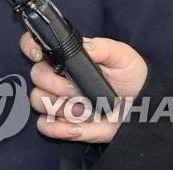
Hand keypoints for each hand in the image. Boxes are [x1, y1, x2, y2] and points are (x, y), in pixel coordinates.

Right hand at [18, 31, 148, 143]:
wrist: (143, 108)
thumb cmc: (131, 76)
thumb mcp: (122, 56)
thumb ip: (103, 47)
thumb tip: (84, 46)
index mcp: (66, 58)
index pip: (35, 45)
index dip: (30, 47)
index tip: (38, 55)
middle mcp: (57, 77)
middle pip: (35, 76)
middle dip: (55, 84)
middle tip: (77, 90)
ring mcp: (58, 101)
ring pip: (38, 100)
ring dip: (59, 106)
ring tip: (85, 110)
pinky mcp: (63, 124)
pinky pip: (44, 126)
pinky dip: (56, 127)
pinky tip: (75, 126)